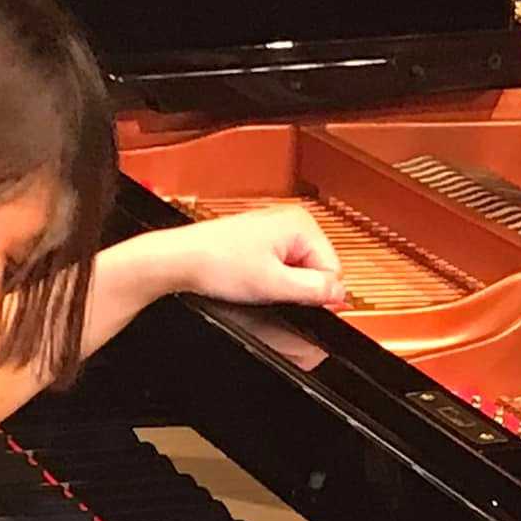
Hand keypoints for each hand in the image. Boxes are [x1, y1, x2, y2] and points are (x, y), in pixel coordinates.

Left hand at [162, 204, 346, 307]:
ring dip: (280, 284)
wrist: (180, 260)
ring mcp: (275, 230)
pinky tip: (248, 279)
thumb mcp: (274, 286)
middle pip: (315, 268)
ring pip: (296, 270)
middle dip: (296, 287)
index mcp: (302, 224)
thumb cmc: (217, 263)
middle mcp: (291, 221)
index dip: (315, 292)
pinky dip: (267, 278)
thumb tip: (340, 293)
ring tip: (253, 282)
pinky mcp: (260, 241)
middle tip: (268, 289)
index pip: (333, 269)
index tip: (295, 299)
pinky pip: (279, 267)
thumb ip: (314, 290)